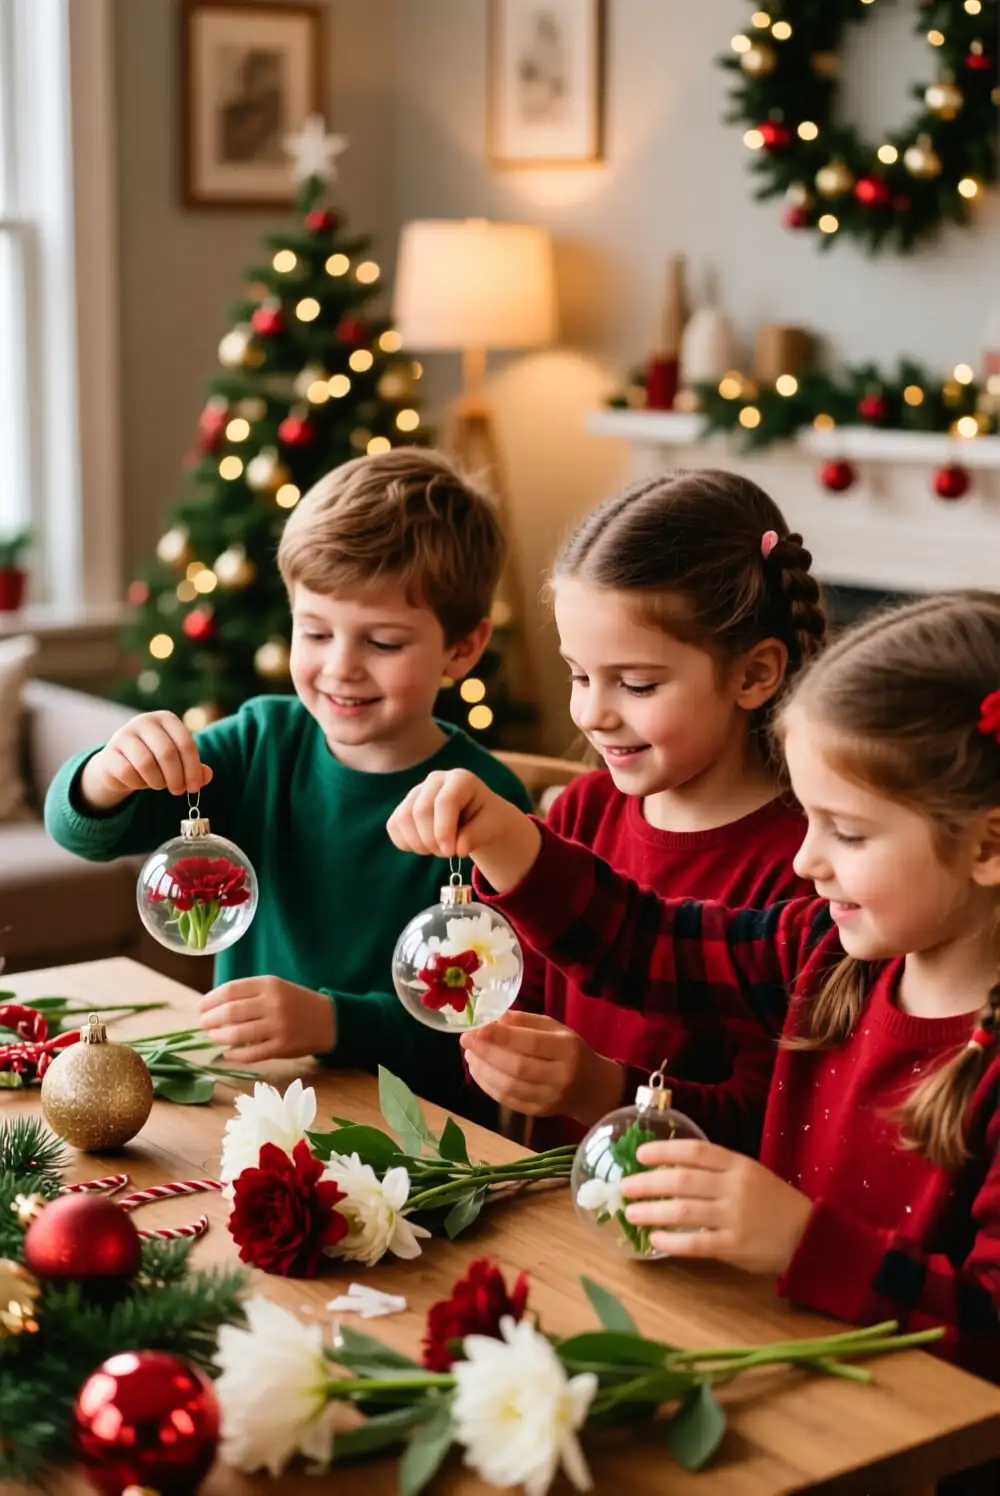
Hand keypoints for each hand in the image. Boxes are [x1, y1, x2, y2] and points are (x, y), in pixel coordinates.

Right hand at [80, 711, 212, 809]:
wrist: (120, 762)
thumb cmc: (156, 760)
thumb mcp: (178, 761)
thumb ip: (194, 767)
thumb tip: (206, 776)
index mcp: (166, 719)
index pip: (186, 743)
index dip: (193, 768)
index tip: (195, 787)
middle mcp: (144, 721)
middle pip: (167, 753)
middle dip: (176, 777)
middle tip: (178, 791)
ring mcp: (124, 734)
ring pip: (146, 763)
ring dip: (157, 782)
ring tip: (159, 785)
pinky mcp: (109, 752)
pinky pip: (127, 772)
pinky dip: (138, 783)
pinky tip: (140, 782)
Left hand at [198, 976, 335, 1062]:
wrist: (328, 1020)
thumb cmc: (295, 1002)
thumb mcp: (275, 988)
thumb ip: (249, 994)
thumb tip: (213, 1006)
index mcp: (269, 984)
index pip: (230, 990)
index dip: (210, 1000)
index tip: (200, 1008)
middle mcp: (273, 1003)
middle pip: (230, 1012)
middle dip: (210, 1020)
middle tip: (203, 1024)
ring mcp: (278, 1026)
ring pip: (237, 1034)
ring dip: (219, 1037)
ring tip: (214, 1037)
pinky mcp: (282, 1047)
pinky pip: (250, 1054)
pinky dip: (234, 1055)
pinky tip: (228, 1053)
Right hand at [387, 768, 540, 893]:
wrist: (478, 819)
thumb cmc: (487, 820)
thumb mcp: (492, 827)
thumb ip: (476, 836)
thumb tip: (458, 848)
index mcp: (460, 779)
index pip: (444, 802)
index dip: (444, 830)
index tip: (451, 853)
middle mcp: (435, 780)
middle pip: (421, 811)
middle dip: (432, 840)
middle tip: (448, 854)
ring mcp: (416, 792)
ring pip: (403, 819)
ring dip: (419, 844)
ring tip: (438, 851)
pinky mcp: (404, 806)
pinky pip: (394, 826)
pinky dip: (407, 844)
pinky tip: (425, 847)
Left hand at [460, 1011, 623, 1121]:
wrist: (593, 1088)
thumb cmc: (571, 1051)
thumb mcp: (556, 1028)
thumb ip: (526, 1022)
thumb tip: (495, 1019)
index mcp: (567, 1049)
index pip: (531, 1043)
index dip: (501, 1036)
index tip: (477, 1028)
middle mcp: (560, 1076)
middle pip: (517, 1066)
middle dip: (486, 1052)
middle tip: (466, 1040)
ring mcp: (549, 1098)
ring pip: (510, 1087)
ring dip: (483, 1070)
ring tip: (469, 1055)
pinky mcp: (539, 1112)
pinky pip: (508, 1101)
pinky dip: (488, 1086)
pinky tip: (478, 1072)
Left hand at [619, 1139, 812, 1275]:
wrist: (809, 1236)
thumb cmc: (773, 1203)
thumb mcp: (749, 1175)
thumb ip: (716, 1172)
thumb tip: (668, 1171)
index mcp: (738, 1164)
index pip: (695, 1151)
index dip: (664, 1151)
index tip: (640, 1155)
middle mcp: (734, 1187)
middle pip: (682, 1180)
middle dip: (648, 1183)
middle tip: (624, 1187)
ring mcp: (735, 1216)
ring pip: (684, 1211)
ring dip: (652, 1211)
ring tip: (631, 1213)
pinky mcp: (735, 1246)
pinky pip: (696, 1242)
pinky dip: (672, 1241)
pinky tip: (655, 1240)